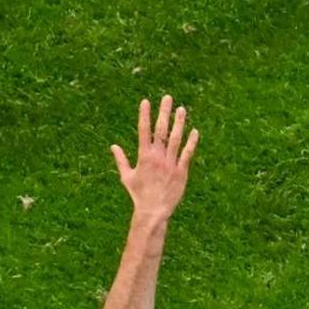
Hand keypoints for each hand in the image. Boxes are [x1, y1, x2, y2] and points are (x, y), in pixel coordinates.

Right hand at [110, 96, 197, 225]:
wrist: (153, 211)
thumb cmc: (138, 194)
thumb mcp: (127, 177)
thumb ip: (121, 160)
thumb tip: (113, 146)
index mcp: (144, 157)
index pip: (143, 131)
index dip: (144, 115)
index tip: (146, 101)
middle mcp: (157, 157)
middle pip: (161, 130)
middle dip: (164, 113)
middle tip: (167, 98)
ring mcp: (170, 163)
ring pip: (176, 139)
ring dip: (179, 123)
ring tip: (181, 109)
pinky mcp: (181, 171)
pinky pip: (187, 154)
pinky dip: (191, 142)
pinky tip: (194, 131)